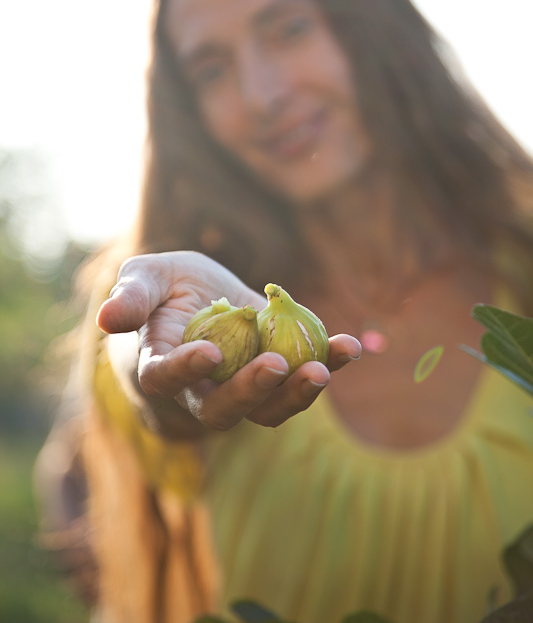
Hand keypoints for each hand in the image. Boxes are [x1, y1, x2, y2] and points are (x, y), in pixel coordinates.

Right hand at [97, 251, 360, 431]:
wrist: (197, 299)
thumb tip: (107, 318)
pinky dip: (326, 365)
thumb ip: (132, 296)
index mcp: (158, 367)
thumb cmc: (163, 290)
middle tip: (278, 364)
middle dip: (251, 392)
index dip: (185, 370)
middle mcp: (198, 391)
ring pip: (265, 410)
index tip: (210, 352)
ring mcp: (239, 389)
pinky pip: (298, 382)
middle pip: (222, 409)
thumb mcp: (145, 277)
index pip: (165, 378)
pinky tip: (350, 345)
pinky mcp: (273, 376)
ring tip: (325, 367)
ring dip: (296, 393)